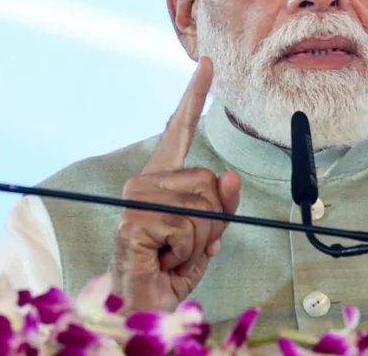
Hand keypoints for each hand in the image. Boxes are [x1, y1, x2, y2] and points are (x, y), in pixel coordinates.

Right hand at [111, 56, 241, 311]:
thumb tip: (232, 177)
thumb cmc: (169, 269)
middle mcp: (144, 181)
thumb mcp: (206, 235)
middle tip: (184, 245)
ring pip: (205, 207)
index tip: (208, 63)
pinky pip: (190, 229)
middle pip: (210, 181)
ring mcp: (136, 198)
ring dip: (200, 241)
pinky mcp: (135, 219)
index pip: (181, 130)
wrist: (142, 304)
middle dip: (212, 222)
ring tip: (172, 253)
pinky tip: (163, 259)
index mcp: (161, 179)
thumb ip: (221, 206)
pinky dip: (187, 253)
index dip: (194, 95)